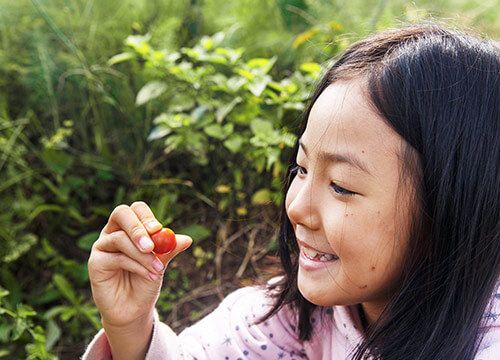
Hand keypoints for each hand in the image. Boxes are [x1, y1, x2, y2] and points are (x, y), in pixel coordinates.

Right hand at [87, 201, 191, 329]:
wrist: (134, 309)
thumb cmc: (146, 282)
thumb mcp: (160, 263)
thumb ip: (169, 249)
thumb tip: (187, 239)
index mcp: (129, 227)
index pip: (136, 209)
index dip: (146, 216)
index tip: (158, 229)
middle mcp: (113, 232)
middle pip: (121, 214)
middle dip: (138, 228)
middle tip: (152, 245)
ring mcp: (102, 246)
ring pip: (120, 239)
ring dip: (143, 255)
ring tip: (159, 270)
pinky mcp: (96, 262)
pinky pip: (116, 258)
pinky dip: (136, 266)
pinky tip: (149, 276)